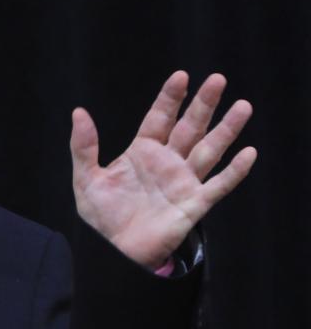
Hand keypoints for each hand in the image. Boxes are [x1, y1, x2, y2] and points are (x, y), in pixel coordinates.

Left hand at [70, 71, 256, 268]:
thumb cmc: (102, 217)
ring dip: (226, 129)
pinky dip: (234, 171)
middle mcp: (167, 162)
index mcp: (142, 152)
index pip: (159, 118)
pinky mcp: (193, 204)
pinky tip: (248, 153)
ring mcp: (183, 182)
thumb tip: (79, 112)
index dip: (170, 98)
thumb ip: (84, 147)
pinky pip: (218, 185)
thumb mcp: (87, 179)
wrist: (114, 252)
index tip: (181, 76)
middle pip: (190, 127)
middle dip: (203, 104)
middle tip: (217, 79)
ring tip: (243, 106)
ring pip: (209, 150)